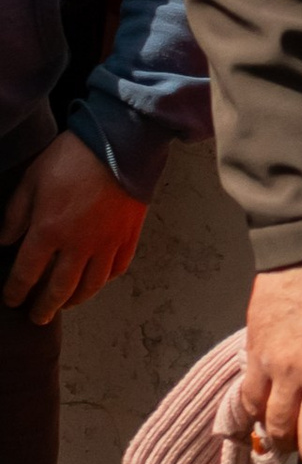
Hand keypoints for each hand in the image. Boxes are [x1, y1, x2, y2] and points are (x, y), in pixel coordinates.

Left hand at [1, 131, 147, 321]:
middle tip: (37, 317)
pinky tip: (96, 282)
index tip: (11, 300)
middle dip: (44, 307)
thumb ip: (15, 214)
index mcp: (48, 232)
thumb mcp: (31, 181)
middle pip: (59, 289)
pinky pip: (116, 270)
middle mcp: (78, 246)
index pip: (27, 273)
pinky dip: (104, 281)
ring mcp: (106, 245)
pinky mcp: (127, 238)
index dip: (16, 291)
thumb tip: (5, 241)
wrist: (118, 146)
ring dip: (74, 301)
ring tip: (65, 305)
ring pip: (90, 286)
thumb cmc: (70, 159)